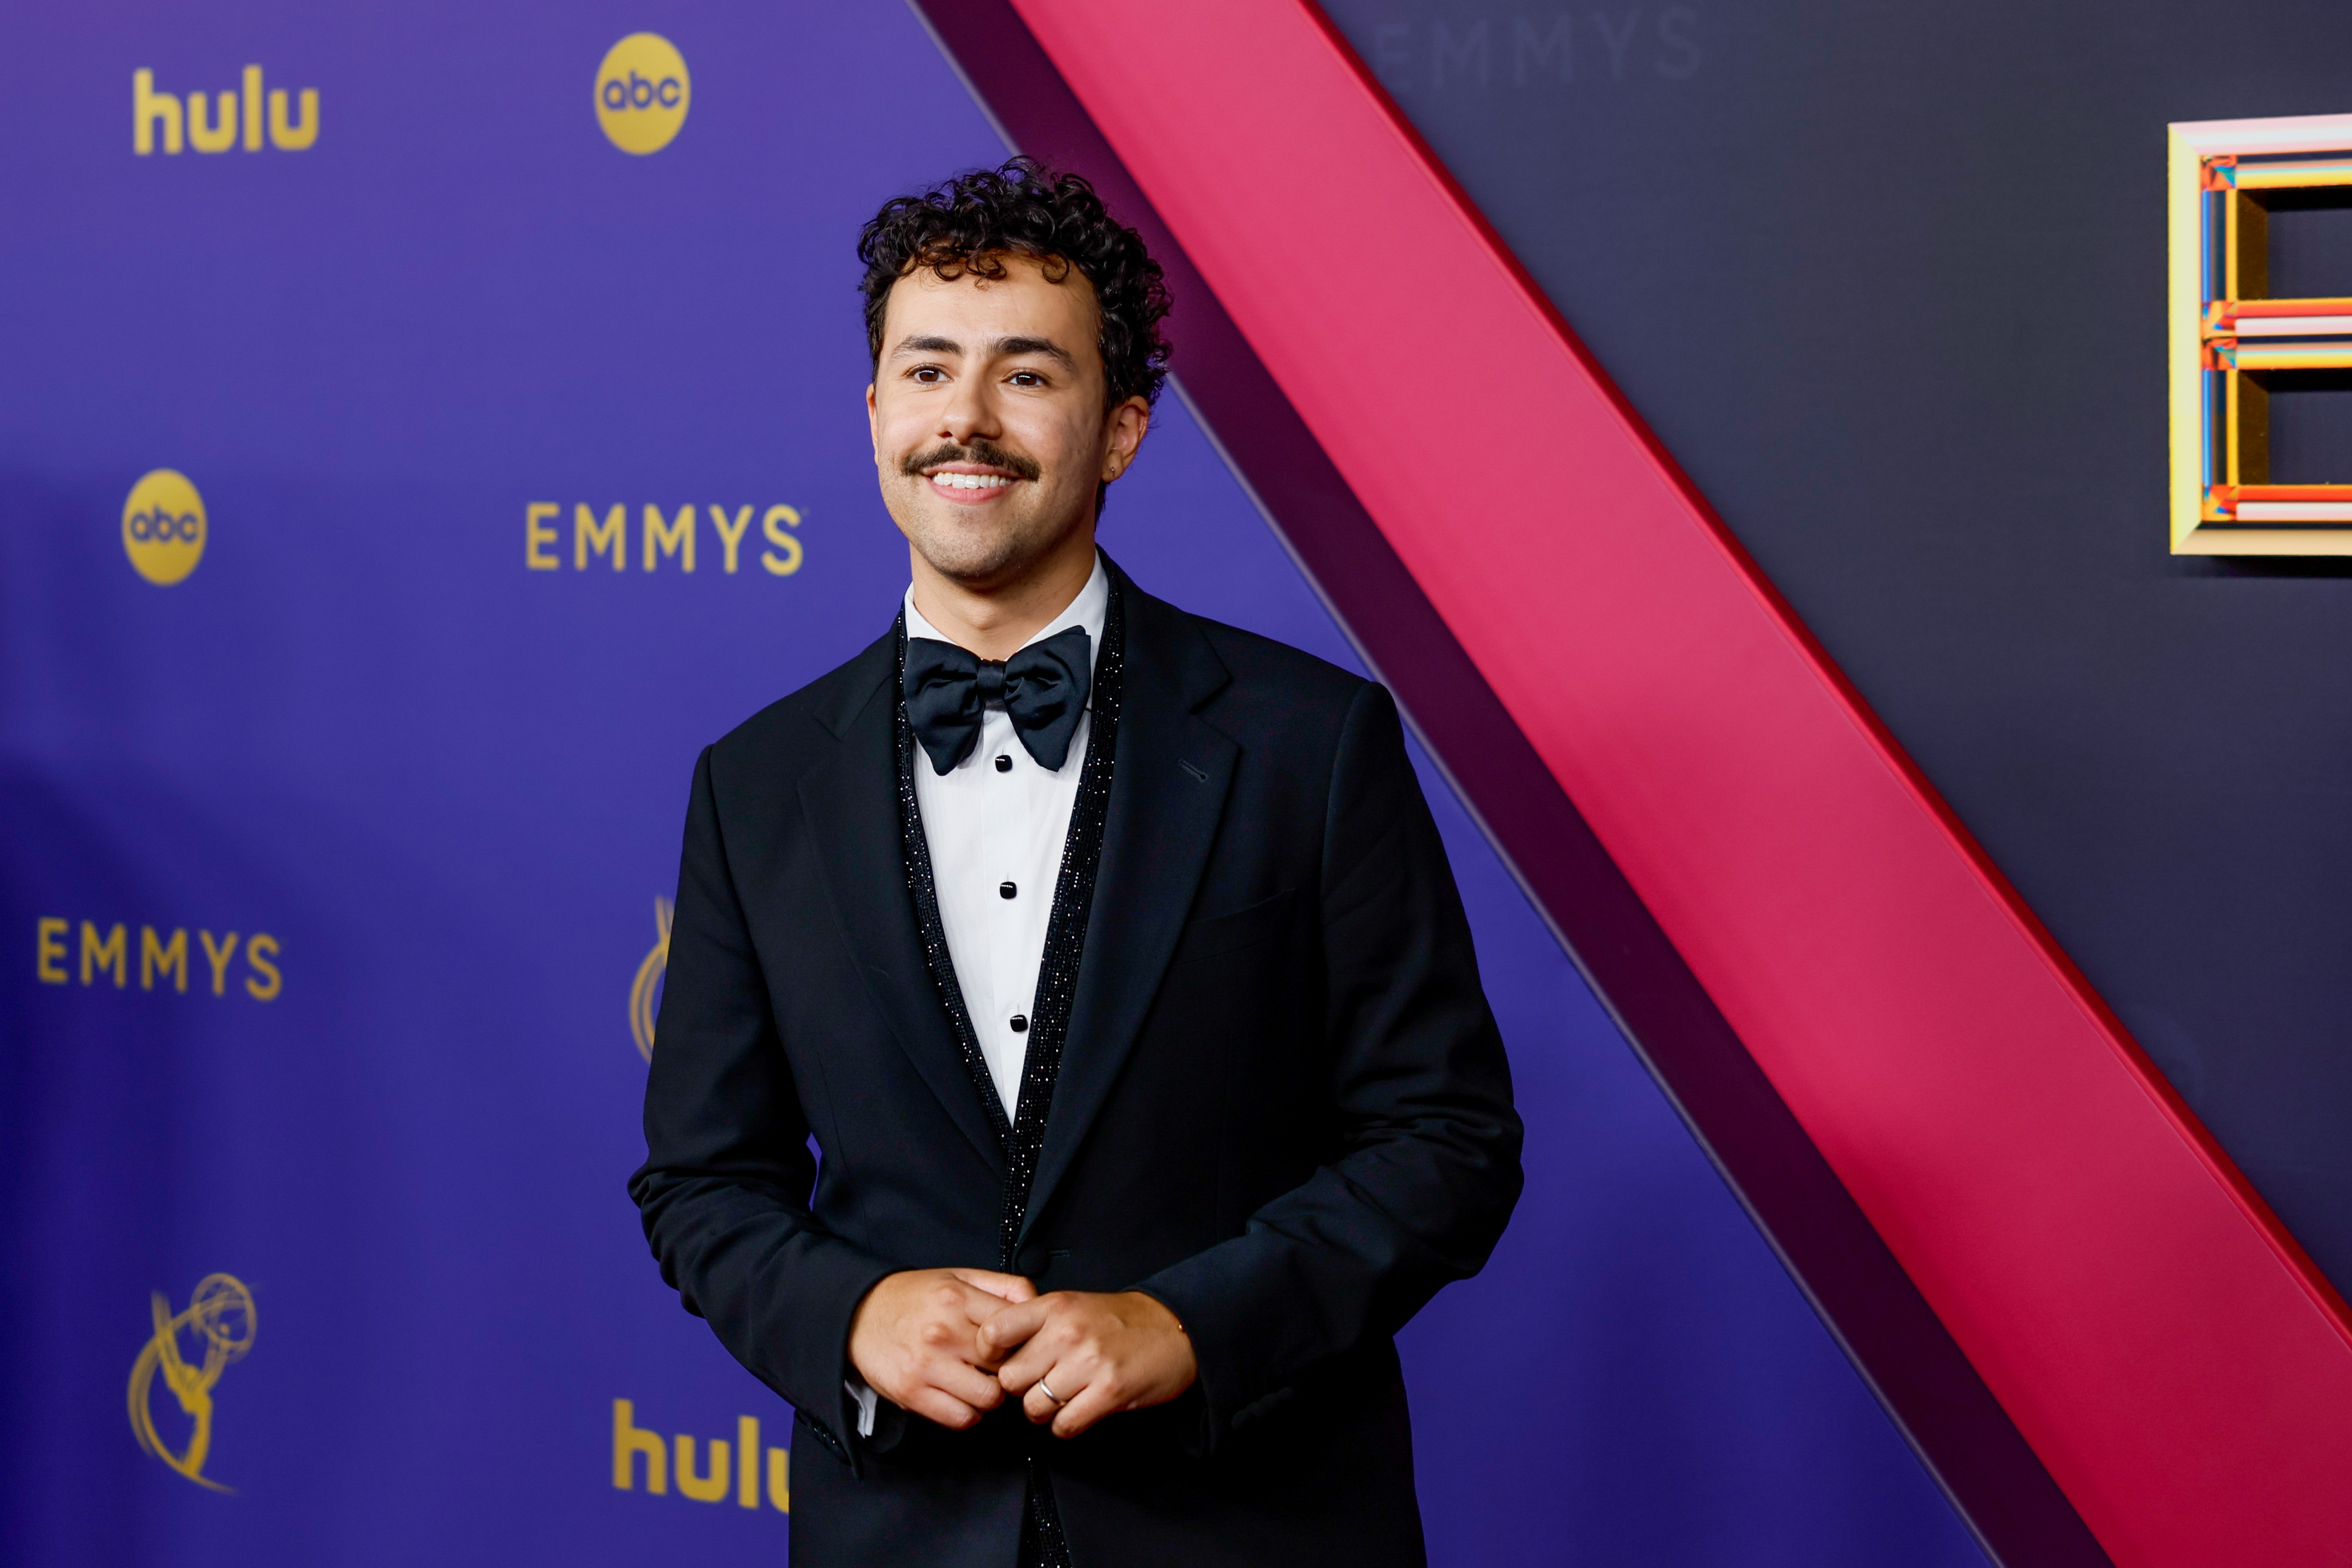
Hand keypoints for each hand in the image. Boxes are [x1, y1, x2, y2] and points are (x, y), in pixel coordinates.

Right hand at [848, 1267, 1035, 1429]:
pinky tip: (963, 1396)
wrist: (859, 1314)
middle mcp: (943, 1331)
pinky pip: (962, 1418)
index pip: (1016, 1327)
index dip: (1027, 1340)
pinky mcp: (911, 1393)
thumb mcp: (960, 1276)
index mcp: (958, 1298)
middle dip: (1011, 1370)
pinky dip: (969, 1412)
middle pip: (1007, 1365)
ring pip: (989, 1398)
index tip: (1022, 1345)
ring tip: (982, 1381)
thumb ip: (1003, 1286)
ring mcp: (926, 1365)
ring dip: (992, 1395)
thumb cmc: (916, 1297)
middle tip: (1002, 1367)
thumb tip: (1038, 1303)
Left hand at [977, 1290, 1196, 1437]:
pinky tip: (1077, 1411)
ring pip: (1034, 1407)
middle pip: (1010, 1379)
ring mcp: (1089, 1363)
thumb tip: (994, 1350)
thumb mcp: (1072, 1305)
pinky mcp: (1109, 1392)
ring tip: (1060, 1399)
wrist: (1174, 1329)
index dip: (989, 1354)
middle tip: (1037, 1383)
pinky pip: (1064, 1425)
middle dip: (1020, 1388)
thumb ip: (1034, 1323)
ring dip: (1043, 1411)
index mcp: (1054, 1307)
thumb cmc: (1118, 1320)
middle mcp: (1067, 1332)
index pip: (993, 1332)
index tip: (1001, 1361)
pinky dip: (1066, 1426)